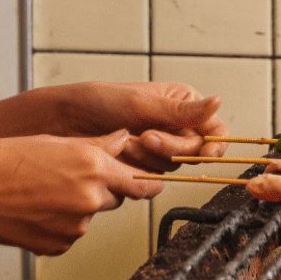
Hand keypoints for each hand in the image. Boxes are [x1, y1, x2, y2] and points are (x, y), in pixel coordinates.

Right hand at [0, 132, 159, 255]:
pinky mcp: (58, 246)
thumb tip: (123, 140)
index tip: (152, 182)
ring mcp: (75, 227)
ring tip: (42, 192)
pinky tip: (35, 210)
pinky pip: (69, 234)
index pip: (141, 182)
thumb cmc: (5, 160)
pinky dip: (59, 224)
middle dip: (101, 189)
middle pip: (115, 197)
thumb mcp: (55, 142)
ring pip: (89, 216)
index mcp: (93, 167)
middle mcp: (90, 199)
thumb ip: (97, 145)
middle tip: (68, 177)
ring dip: (77, 206)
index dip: (147, 182)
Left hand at [40, 81, 231, 172]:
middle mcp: (174, 126)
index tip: (206, 153)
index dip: (213, 144)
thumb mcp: (141, 104)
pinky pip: (153, 179)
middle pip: (193, 152)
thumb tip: (217, 100)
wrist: (62, 123)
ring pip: (172, 167)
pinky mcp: (142, 166)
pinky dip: (137, 168)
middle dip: (170, 148)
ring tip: (125, 141)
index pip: (213, 130)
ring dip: (149, 157)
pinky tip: (120, 154)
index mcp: (181, 104)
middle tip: (146, 137)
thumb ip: (180, 111)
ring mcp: (158, 148)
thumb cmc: (98, 102)